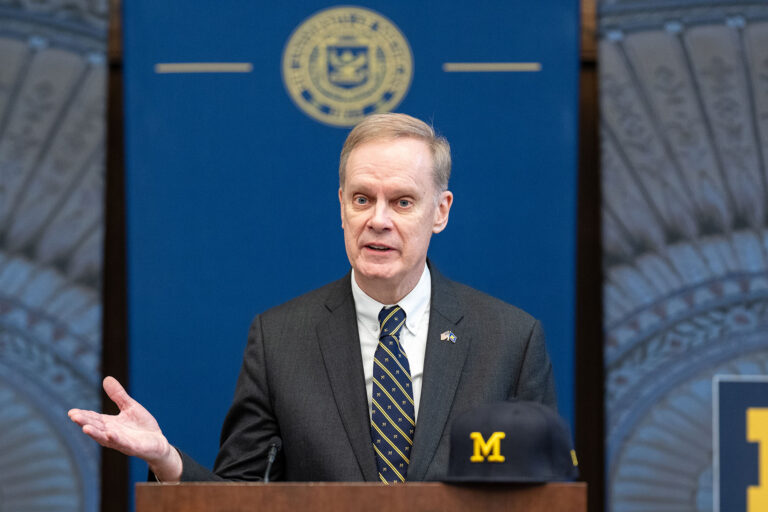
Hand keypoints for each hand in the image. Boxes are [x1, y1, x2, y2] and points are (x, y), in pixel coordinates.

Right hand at [68, 376, 182, 481]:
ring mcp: (122, 442)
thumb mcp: (130, 407)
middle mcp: (112, 434)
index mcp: (109, 424)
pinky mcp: (133, 447)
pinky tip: (110, 434)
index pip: (94, 419)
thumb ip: (118, 395)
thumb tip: (106, 378)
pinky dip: (116, 439)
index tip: (72, 412)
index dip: (83, 416)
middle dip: (85, 422)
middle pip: (96, 428)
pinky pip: (123, 443)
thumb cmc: (141, 426)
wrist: (158, 443)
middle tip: (74, 416)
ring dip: (95, 433)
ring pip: (105, 438)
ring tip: (85, 428)